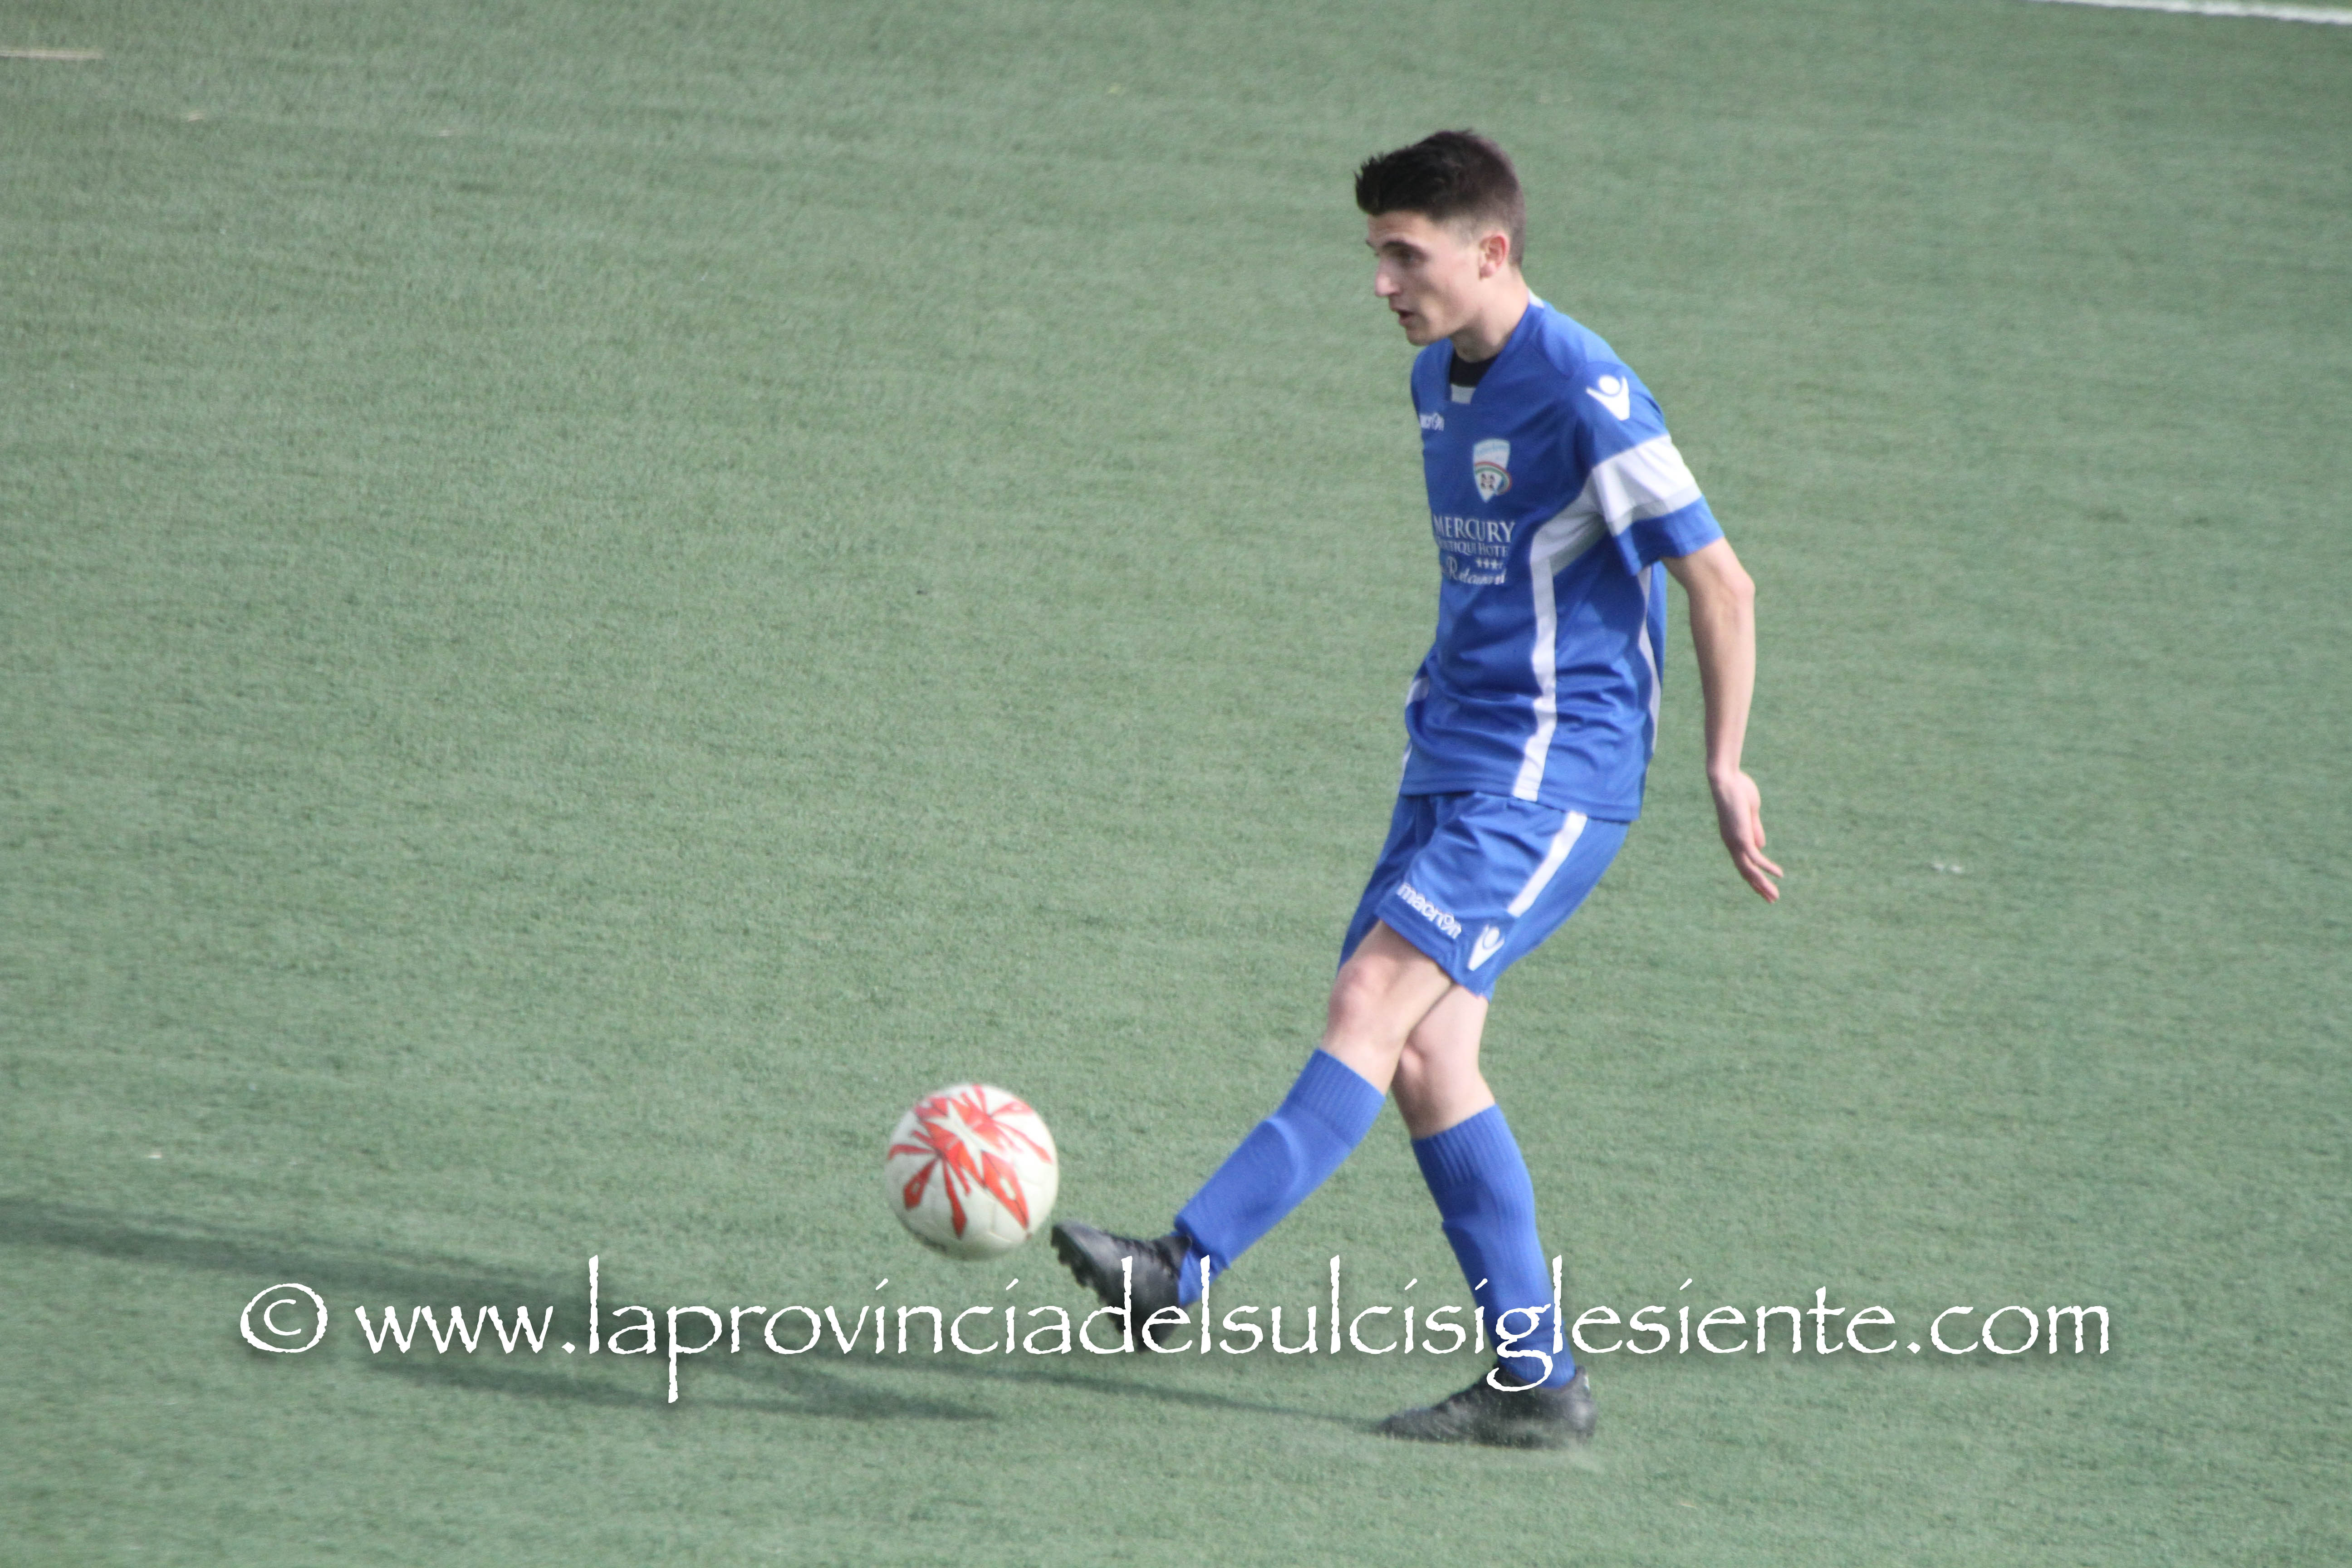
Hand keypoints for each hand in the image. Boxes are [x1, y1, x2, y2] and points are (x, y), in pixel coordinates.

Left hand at [1709, 769, 1782, 901]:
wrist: (1726, 780)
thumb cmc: (1738, 792)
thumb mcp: (1749, 815)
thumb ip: (1755, 831)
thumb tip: (1761, 846)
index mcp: (1733, 839)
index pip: (1744, 865)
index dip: (1755, 877)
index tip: (1766, 889)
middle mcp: (1731, 844)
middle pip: (1746, 873)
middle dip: (1759, 887)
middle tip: (1772, 899)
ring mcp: (1735, 842)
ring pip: (1749, 870)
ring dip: (1762, 884)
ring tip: (1774, 895)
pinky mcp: (1741, 838)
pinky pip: (1755, 858)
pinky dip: (1767, 867)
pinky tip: (1778, 874)